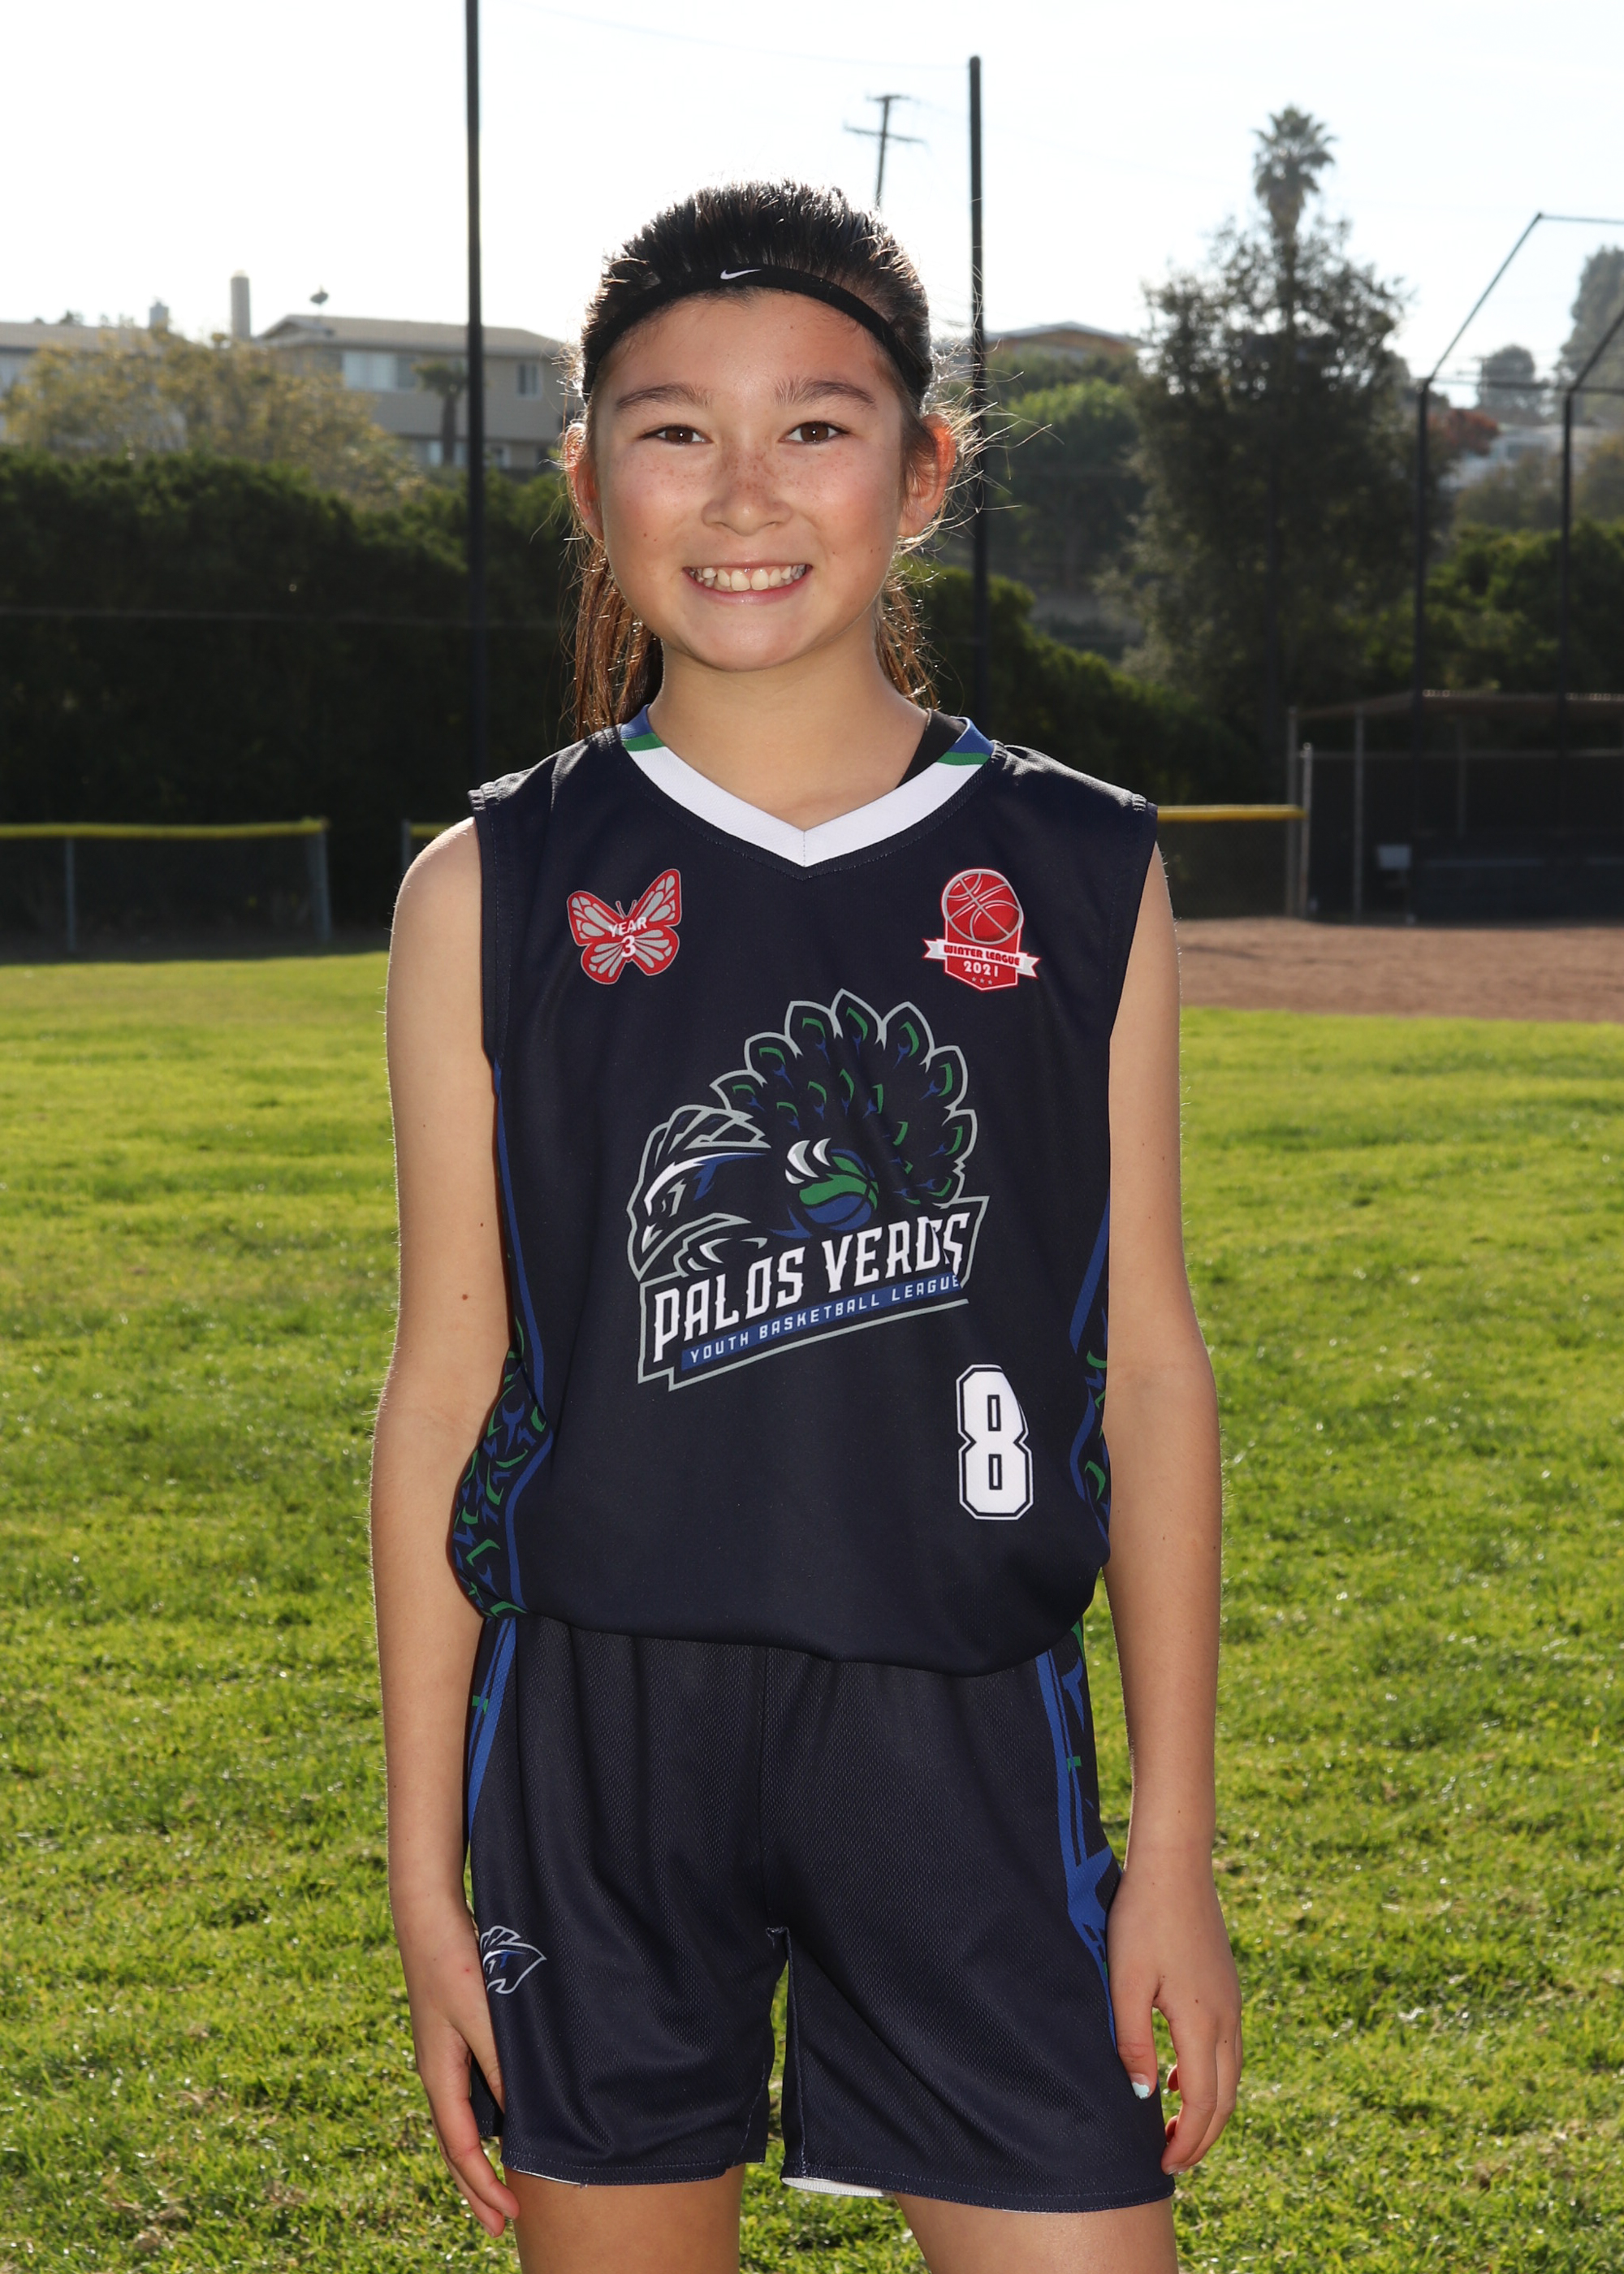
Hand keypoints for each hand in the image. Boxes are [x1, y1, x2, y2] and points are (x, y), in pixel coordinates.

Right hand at [397, 1899, 520, 2235]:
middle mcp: (436, 2075)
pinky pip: (462, 2101)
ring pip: (456, 2127)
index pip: (461, 2149)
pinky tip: (495, 2128)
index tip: (508, 2217)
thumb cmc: (456, 1962)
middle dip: (475, 2189)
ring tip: (494, 2191)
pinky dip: (476, 2129)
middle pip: (453, 2149)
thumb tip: (515, 2116)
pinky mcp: (451, 2043)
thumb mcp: (484, 2014)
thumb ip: (500, 2063)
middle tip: (498, 2227)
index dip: (484, 2186)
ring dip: (474, 2163)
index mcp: (438, 2076)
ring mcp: (441, 2060)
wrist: (428, 1918)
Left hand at [1107, 1845, 1241, 2173]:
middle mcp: (1227, 2018)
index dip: (1186, 2141)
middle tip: (1173, 2162)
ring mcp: (1231, 2001)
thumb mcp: (1125, 1981)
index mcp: (1202, 2022)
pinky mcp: (1226, 1985)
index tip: (1163, 2165)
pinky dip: (1209, 2075)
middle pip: (1224, 2098)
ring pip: (1230, 2074)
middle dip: (1202, 2137)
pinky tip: (1177, 2074)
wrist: (1175, 1863)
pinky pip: (1227, 2047)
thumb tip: (1144, 2096)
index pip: (1202, 2103)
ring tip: (1175, 2128)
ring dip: (1207, 2107)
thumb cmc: (1142, 1919)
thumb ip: (1134, 2041)